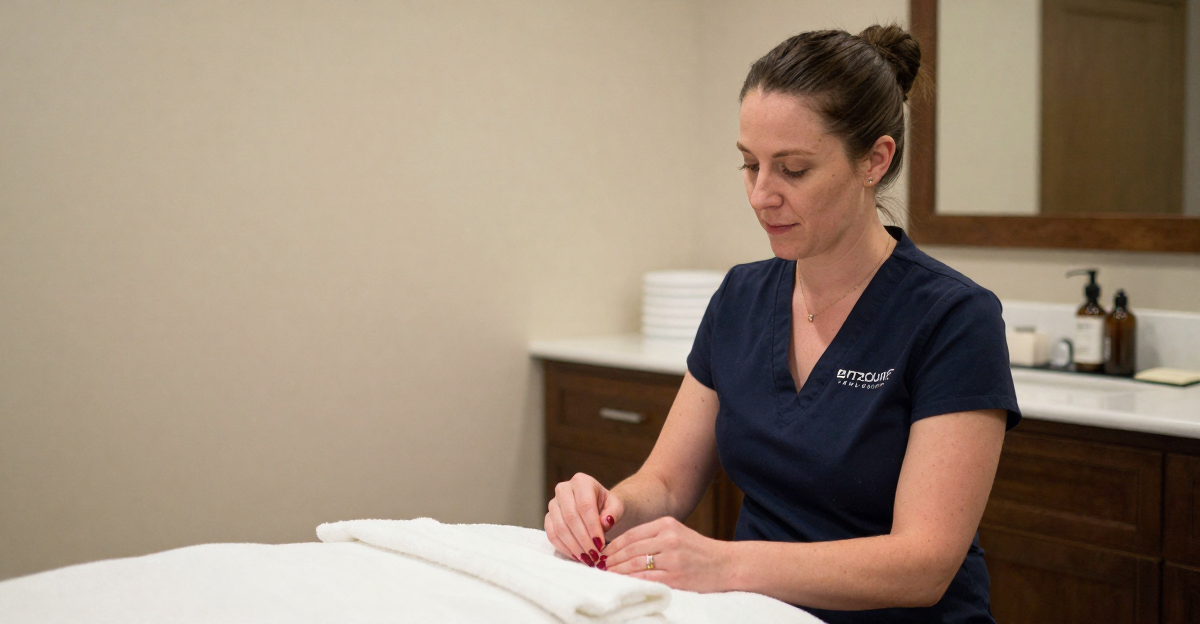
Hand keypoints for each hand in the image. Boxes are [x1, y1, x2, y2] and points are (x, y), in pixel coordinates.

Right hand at [544, 473, 623, 568]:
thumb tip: (605, 522)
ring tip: (587, 558)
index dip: (592, 526)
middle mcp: (563, 489)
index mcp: (581, 482)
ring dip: (573, 546)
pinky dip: (564, 548)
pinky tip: (576, 556)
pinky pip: (551, 534)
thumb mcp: (616, 506)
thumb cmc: (607, 506)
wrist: (596, 507)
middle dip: (583, 539)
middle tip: (594, 555)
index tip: (600, 544)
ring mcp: (553, 503)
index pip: (585, 506)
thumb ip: (614, 512)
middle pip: (570, 517)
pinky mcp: (548, 517)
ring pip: (559, 527)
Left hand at [601, 516, 732, 591]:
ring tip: (606, 575)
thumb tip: (621, 547)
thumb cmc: (699, 551)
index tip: (602, 553)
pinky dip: (630, 581)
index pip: (631, 534)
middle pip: (630, 549)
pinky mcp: (676, 577)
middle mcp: (669, 538)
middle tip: (599, 566)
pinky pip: (645, 579)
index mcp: (667, 524)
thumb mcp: (677, 533)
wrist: (727, 565)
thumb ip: (653, 536)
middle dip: (612, 559)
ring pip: (634, 564)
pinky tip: (621, 583)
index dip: (614, 545)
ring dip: (617, 571)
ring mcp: (672, 558)